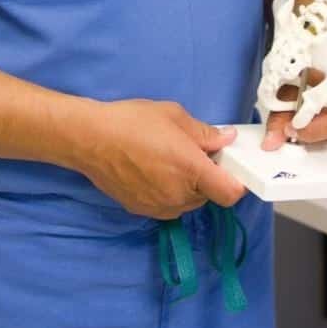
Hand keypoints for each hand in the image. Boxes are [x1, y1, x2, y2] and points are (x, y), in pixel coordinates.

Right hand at [72, 99, 247, 219]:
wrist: (90, 139)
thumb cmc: (132, 122)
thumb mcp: (174, 116)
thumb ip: (204, 133)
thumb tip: (226, 139)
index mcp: (191, 170)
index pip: (230, 194)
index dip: (236, 182)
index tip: (230, 167)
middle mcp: (178, 195)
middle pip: (209, 196)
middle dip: (208, 178)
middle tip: (194, 154)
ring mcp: (159, 207)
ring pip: (188, 202)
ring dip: (188, 186)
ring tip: (169, 160)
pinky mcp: (142, 211)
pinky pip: (167, 205)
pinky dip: (169, 192)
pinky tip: (153, 170)